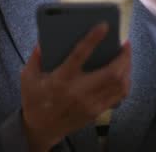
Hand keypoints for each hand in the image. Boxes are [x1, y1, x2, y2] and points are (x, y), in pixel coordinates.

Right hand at [20, 24, 130, 150]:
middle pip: (111, 73)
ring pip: (120, 85)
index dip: (93, 39)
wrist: (41, 129)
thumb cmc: (34, 100)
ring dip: (127, 67)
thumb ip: (36, 57)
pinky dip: (125, 82)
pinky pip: (119, 96)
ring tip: (126, 56)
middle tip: (125, 43)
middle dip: (123, 56)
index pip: (79, 56)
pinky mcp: (97, 111)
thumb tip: (44, 40)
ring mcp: (91, 103)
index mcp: (61, 79)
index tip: (104, 26)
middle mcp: (79, 91)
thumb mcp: (28, 76)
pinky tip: (124, 73)